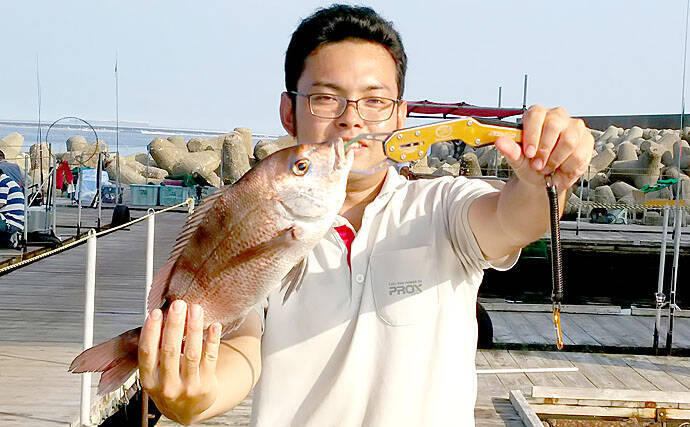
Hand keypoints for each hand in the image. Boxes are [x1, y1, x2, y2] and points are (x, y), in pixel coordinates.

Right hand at [138, 300, 221, 423]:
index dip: (151, 332)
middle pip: (170, 351)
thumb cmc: (169, 386)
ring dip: (194, 329)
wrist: (188, 411)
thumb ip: (154, 353)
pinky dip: (212, 341)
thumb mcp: (154, 375)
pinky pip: (210, 359)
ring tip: (196, 309)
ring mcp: (188, 387)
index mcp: (150, 381)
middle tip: (178, 305)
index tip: (156, 313)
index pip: (147, 354)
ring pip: (192, 354)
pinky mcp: (206, 386)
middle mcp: (167, 386)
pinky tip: (214, 326)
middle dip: (175, 325)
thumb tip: (157, 318)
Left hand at [494, 105, 593, 189]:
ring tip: (548, 168)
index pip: (536, 115)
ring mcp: (574, 127)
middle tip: (538, 165)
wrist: (544, 178)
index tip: (529, 153)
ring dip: (556, 161)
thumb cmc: (530, 164)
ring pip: (569, 141)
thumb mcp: (517, 160)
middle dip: (545, 150)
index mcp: (537, 115)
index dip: (532, 135)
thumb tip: (500, 141)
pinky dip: (568, 168)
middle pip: (554, 126)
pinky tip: (561, 170)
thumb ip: (510, 150)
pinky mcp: (586, 139)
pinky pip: (580, 154)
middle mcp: (557, 116)